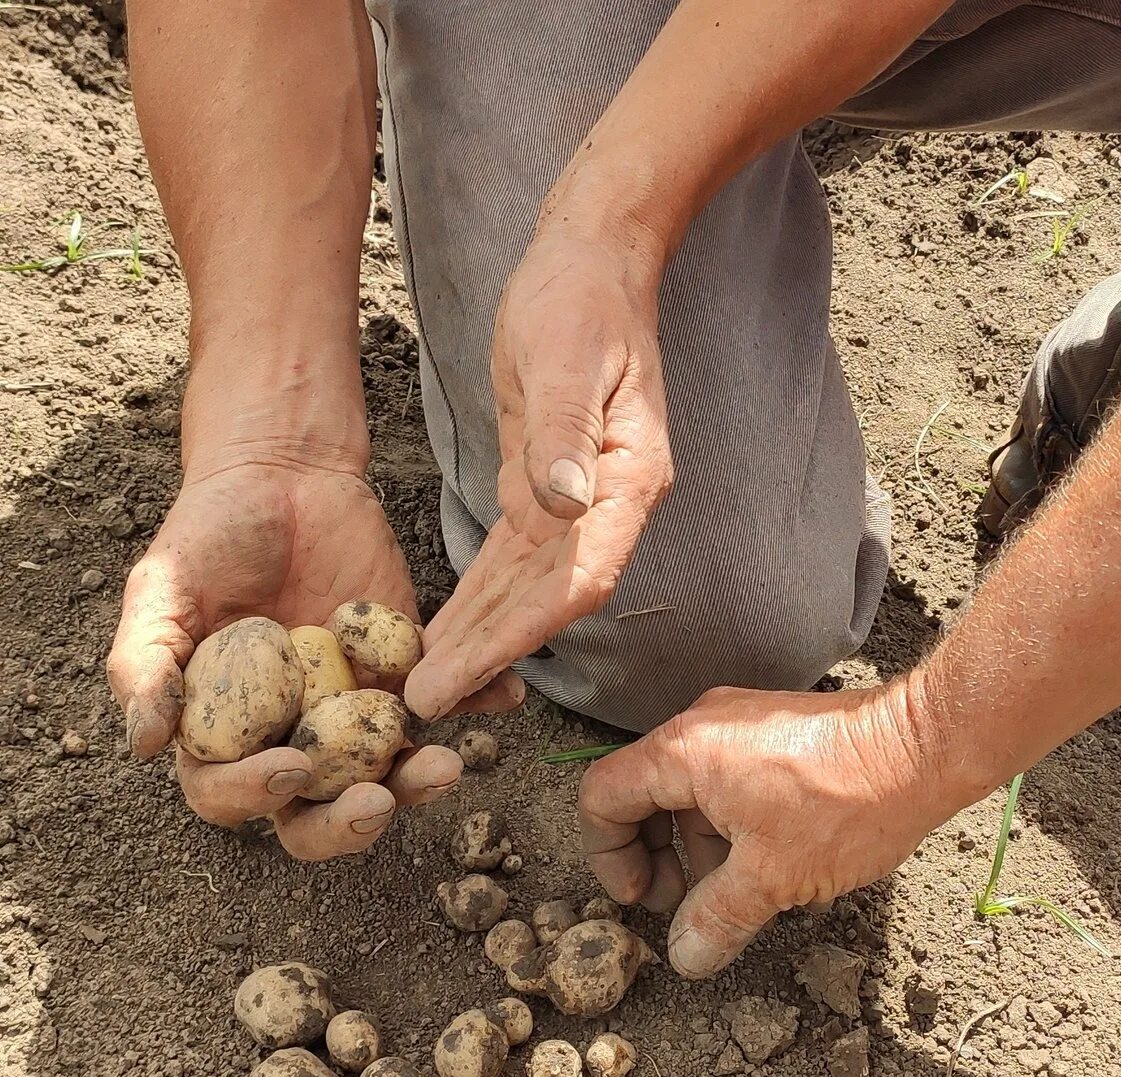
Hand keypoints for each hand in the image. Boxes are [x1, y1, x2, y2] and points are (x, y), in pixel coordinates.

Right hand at [108, 460, 521, 859]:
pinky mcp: (406, 666)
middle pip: (319, 808)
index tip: (292, 767)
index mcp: (226, 731)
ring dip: (420, 777)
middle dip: (350, 822)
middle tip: (381, 802)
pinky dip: (477, 701)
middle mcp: (293, 732)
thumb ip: (144, 663)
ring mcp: (355, 705)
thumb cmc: (209, 533)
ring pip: (389, 768)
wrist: (283, 474)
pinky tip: (502, 698)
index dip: (257, 796)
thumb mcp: (163, 590)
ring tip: (449, 764)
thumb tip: (143, 746)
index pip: (233, 794)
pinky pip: (446, 697)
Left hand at [404, 230, 673, 719]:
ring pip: (526, 591)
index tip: (464, 673)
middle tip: (424, 702)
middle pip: (548, 602)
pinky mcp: (547, 491)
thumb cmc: (582, 298)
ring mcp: (582, 504)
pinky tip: (445, 629)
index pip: (577, 581)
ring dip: (478, 638)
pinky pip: (511, 561)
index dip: (519, 634)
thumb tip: (567, 508)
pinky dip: (478, 598)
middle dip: (488, 654)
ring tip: (425, 684)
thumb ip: (564, 433)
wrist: (592, 262)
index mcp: (630, 482)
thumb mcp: (565, 355)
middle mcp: (610, 506)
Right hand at [577, 680, 968, 978]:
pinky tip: (769, 865)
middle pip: (641, 794)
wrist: (924, 747)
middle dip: (653, 858)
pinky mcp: (771, 731)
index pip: (602, 796)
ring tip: (738, 895)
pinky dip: (728, 825)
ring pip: (687, 791)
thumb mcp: (771, 878)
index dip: (608, 857)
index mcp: (683, 753)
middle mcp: (701, 727)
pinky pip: (725, 779)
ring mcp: (738, 724)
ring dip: (696, 847)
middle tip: (683, 906)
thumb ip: (715, 918)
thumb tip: (685, 956)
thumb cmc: (845, 803)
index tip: (643, 901)